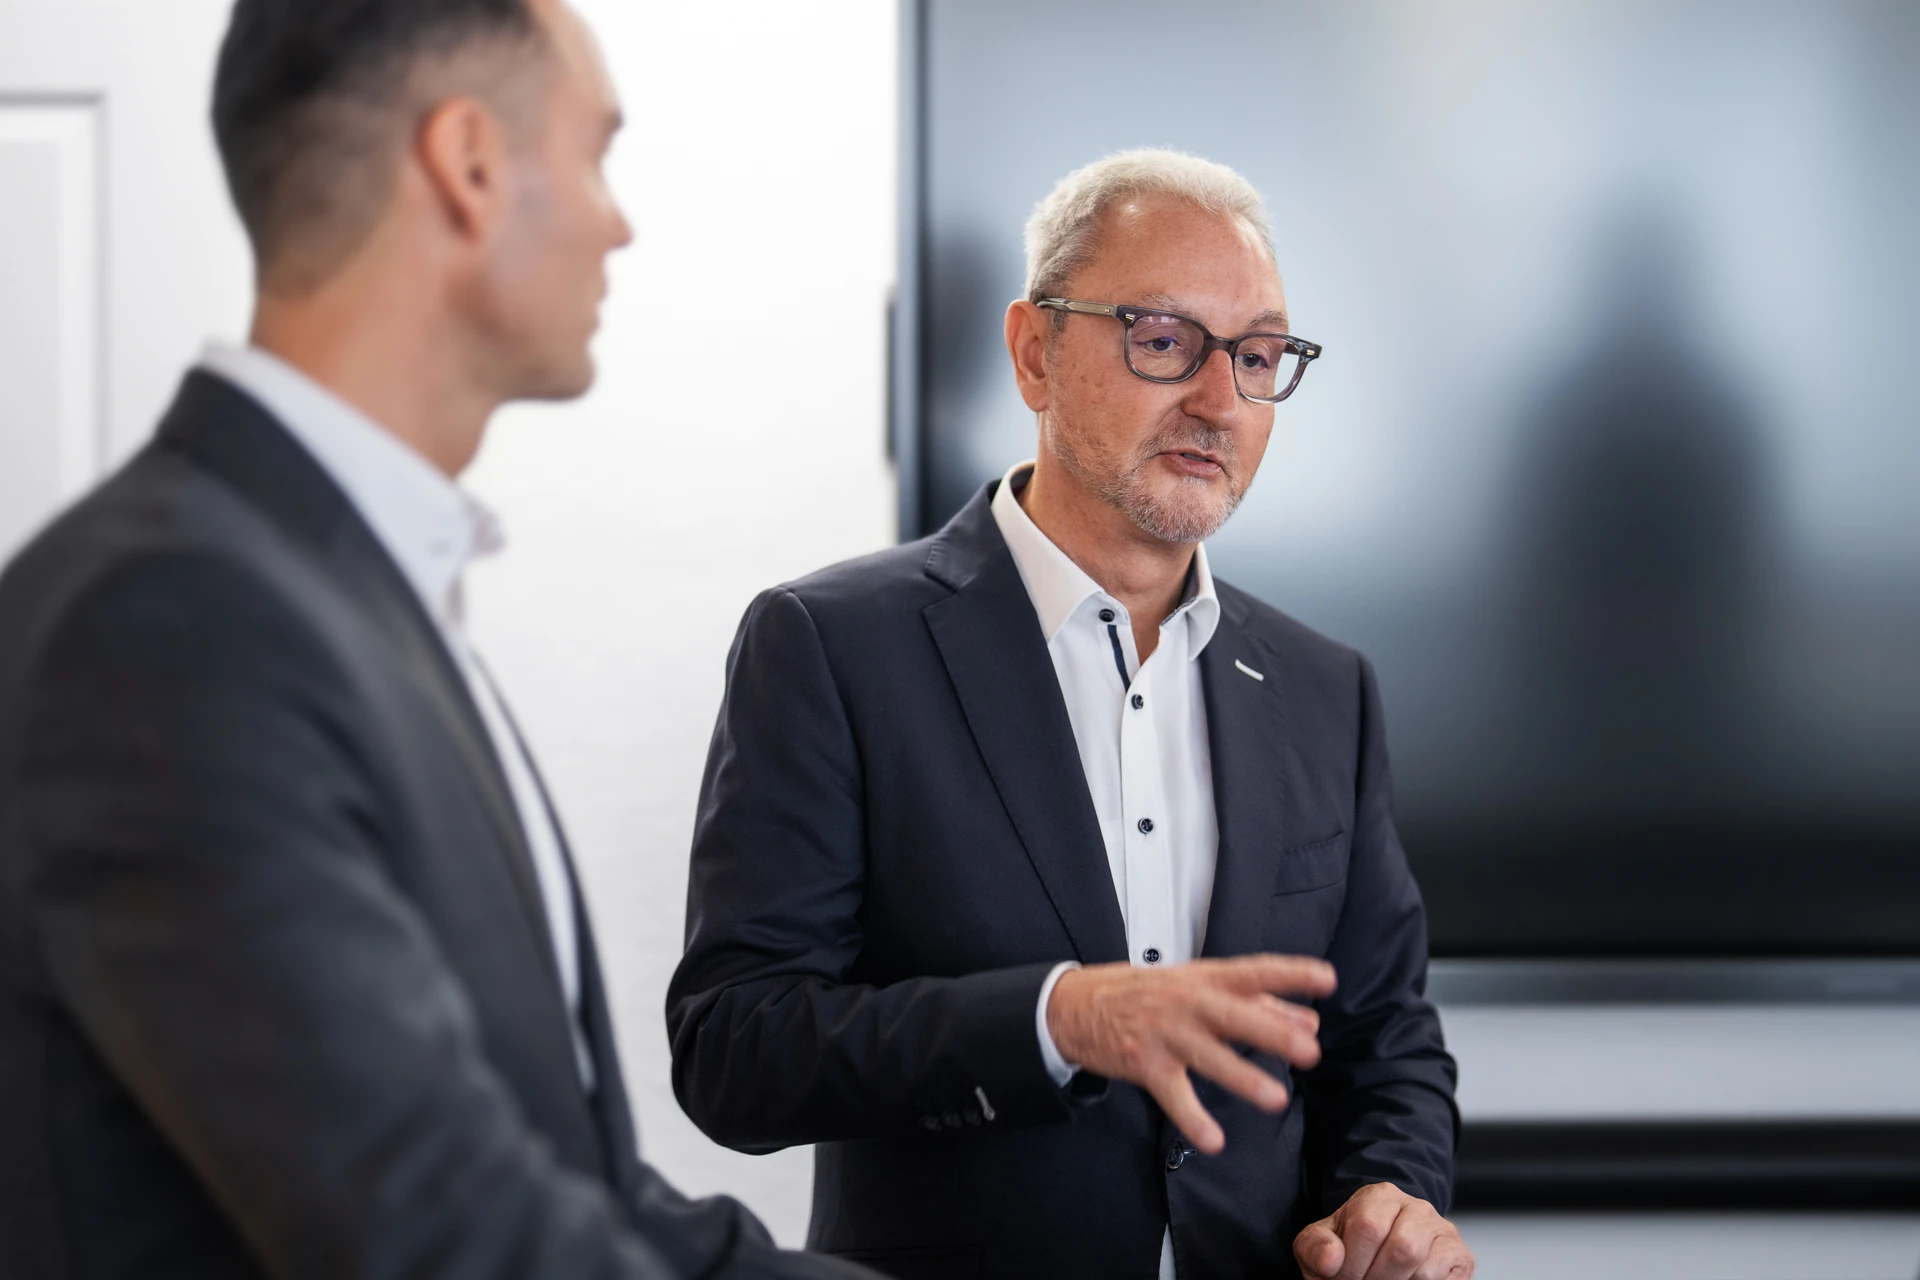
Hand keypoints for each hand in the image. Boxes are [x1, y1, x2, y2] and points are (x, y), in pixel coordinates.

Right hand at [1044, 954, 1335, 1152]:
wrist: (1077, 1005)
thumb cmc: (1147, 994)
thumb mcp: (1197, 985)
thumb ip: (1256, 1003)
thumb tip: (1309, 1022)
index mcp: (1205, 979)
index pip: (1253, 971)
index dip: (1290, 973)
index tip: (1327, 979)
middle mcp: (1187, 1003)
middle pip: (1234, 1016)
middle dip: (1272, 1032)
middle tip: (1309, 1050)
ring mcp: (1165, 1034)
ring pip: (1209, 1057)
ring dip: (1243, 1079)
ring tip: (1275, 1100)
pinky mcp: (1145, 1064)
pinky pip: (1174, 1095)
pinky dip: (1193, 1119)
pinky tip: (1214, 1141)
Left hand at [1294, 1183, 1472, 1279]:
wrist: (1378, 1251)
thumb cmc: (1350, 1247)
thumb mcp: (1322, 1243)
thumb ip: (1316, 1247)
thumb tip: (1331, 1260)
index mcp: (1381, 1196)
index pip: (1369, 1227)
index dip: (1352, 1263)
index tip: (1342, 1275)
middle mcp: (1417, 1208)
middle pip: (1402, 1249)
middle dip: (1376, 1278)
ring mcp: (1443, 1231)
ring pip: (1424, 1270)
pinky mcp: (1461, 1257)